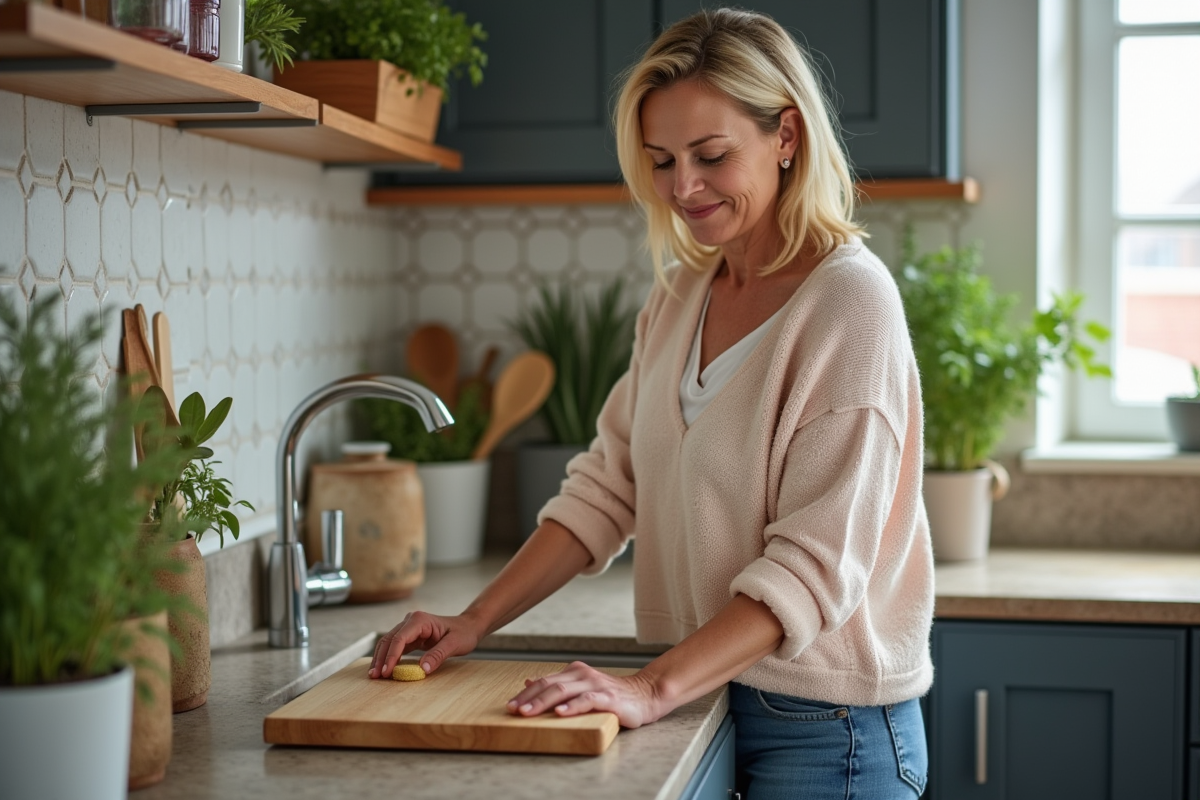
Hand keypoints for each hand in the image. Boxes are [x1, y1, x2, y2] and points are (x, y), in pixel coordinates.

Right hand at [367, 611, 482, 678]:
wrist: (468, 626)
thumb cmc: (463, 633)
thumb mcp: (454, 644)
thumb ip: (438, 655)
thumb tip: (422, 669)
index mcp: (420, 620)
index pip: (400, 638)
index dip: (391, 656)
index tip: (387, 672)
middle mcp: (411, 621)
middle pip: (390, 640)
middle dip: (381, 658)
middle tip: (375, 676)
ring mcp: (409, 628)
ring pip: (389, 642)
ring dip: (381, 658)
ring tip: (374, 675)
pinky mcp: (410, 636)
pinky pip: (395, 646)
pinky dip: (389, 657)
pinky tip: (384, 669)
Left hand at [505, 661, 664, 728]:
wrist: (644, 696)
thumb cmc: (610, 696)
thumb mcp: (580, 687)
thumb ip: (557, 684)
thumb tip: (528, 681)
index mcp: (574, 672)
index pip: (544, 681)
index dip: (525, 693)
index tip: (509, 706)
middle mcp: (583, 675)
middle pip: (549, 685)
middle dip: (529, 698)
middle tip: (513, 710)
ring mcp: (595, 685)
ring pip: (564, 691)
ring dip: (543, 702)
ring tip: (528, 712)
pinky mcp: (608, 698)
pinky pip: (587, 700)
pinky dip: (572, 707)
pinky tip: (560, 713)